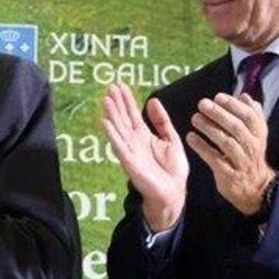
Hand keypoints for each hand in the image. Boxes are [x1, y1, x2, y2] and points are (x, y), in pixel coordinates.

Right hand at [101, 83, 187, 231]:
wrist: (173, 193)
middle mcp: (134, 141)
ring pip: (118, 128)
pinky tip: (105, 122)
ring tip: (106, 99)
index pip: (133, 114)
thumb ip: (162, 121)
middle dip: (117, 103)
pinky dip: (111, 133)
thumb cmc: (173, 170)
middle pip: (123, 118)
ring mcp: (130, 151)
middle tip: (109, 86)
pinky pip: (118, 145)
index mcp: (144, 136)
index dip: (127, 100)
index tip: (120, 85)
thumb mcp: (171, 139)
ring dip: (111, 114)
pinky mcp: (129, 161)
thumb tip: (153, 100)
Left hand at [185, 92, 274, 215]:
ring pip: (226, 143)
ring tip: (195, 118)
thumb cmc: (250, 156)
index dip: (233, 105)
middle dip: (219, 114)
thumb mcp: (256, 136)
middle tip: (202, 104)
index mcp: (259, 134)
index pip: (249, 116)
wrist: (255, 188)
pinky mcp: (229, 175)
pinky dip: (202, 148)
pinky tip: (191, 138)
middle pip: (236, 128)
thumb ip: (252, 115)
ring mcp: (241, 162)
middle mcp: (252, 147)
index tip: (218, 97)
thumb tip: (244, 96)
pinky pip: (215, 159)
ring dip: (209, 129)